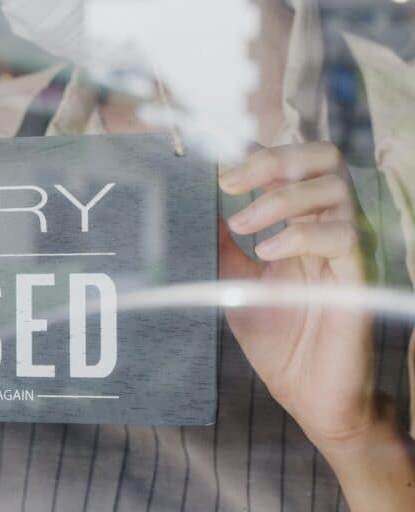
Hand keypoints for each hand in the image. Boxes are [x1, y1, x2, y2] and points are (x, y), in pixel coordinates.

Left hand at [218, 142, 378, 449]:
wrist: (306, 392)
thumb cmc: (276, 338)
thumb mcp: (233, 280)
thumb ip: (220, 242)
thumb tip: (190, 206)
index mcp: (301, 221)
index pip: (296, 161)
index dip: (260, 154)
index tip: (217, 171)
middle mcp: (328, 227)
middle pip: (324, 157)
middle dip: (274, 160)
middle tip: (230, 183)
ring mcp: (347, 250)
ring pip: (334, 188)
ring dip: (280, 198)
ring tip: (242, 225)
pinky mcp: (357, 278)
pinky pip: (343, 236)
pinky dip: (301, 234)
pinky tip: (268, 252)